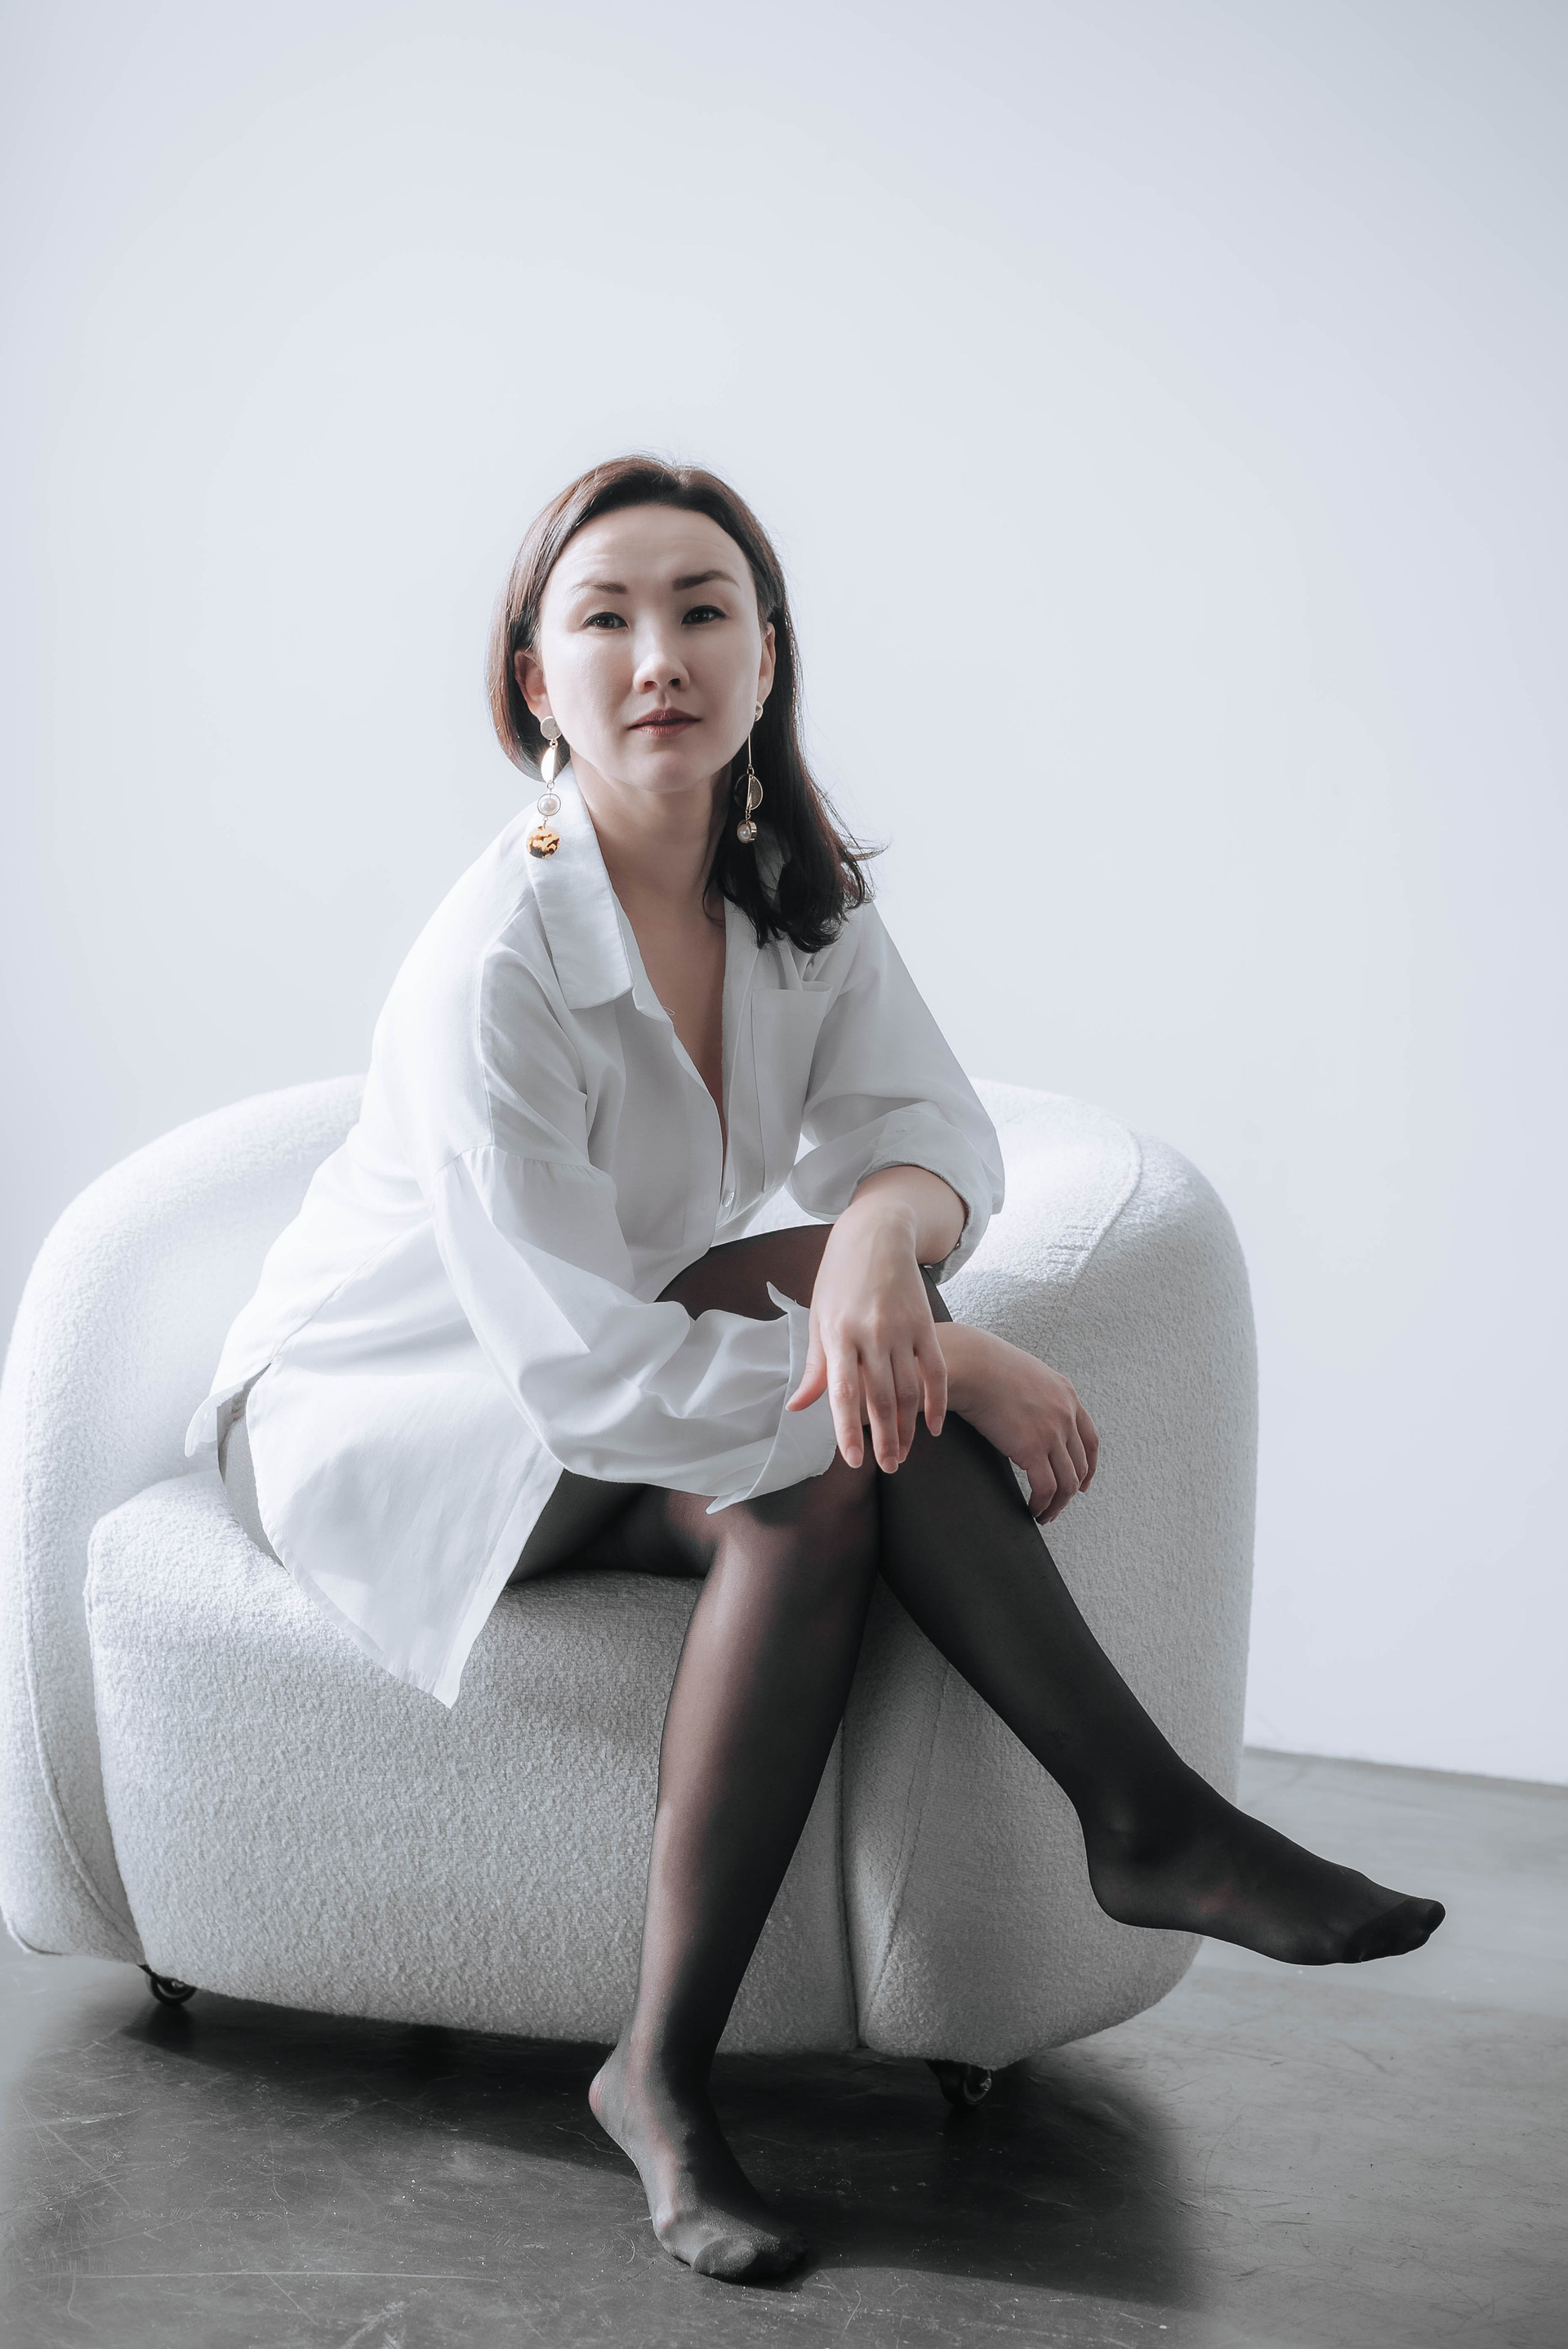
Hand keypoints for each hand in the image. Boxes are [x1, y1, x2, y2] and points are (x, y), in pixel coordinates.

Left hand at [784, 1173, 958, 1471]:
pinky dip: (937, 1401)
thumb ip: (816, 1366)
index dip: (847, 1431)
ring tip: (903, 1454)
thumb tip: (798, 1407)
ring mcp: (902, 1329)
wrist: (877, 1233)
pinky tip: (933, 1426)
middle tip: (887, 1468)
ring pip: (909, 1391)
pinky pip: (936, 1371)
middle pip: (881, 1399)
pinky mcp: (926, 1324)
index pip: (843, 1393)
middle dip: (884, 1440)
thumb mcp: (819, 1316)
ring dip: (907, 1428)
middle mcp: (871, 1334)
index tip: (853, 1461)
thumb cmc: (839, 1276)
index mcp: (838, 1334)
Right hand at [939, 1324, 1098, 1522]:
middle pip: (1080, 1464)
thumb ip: (1034, 1393)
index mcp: (1066, 1394)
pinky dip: (1043, 1504)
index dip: (1088, 1465)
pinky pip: (1047, 1488)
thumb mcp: (1024, 1373)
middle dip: (1071, 1489)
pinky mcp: (1033, 1449)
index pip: (1090, 1439)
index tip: (1082, 1482)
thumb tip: (1023, 1408)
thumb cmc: (984, 1365)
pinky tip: (1032, 1509)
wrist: (971, 1365)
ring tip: (1044, 1515)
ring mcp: (1052, 1432)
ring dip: (1057, 1504)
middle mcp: (1066, 1414)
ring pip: (1067, 1482)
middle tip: (1057, 1504)